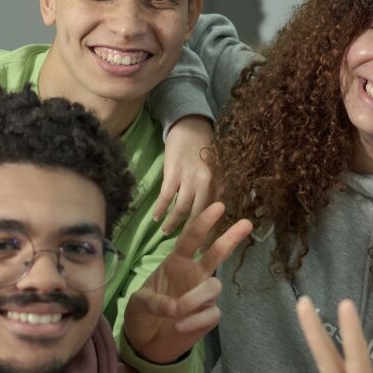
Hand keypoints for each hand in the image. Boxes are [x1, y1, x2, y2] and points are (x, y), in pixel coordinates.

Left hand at [122, 202, 251, 364]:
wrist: (146, 342)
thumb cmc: (142, 314)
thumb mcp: (138, 303)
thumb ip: (153, 301)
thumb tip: (174, 307)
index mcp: (176, 263)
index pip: (191, 239)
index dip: (203, 223)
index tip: (218, 207)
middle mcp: (194, 275)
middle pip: (216, 254)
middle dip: (230, 238)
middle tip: (246, 224)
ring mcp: (203, 296)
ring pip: (213, 287)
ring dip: (194, 299)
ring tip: (175, 313)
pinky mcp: (209, 316)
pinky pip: (211, 313)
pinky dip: (195, 320)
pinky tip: (179, 326)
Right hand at [153, 116, 218, 233]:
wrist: (190, 126)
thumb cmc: (203, 148)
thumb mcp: (214, 169)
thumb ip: (214, 188)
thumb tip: (214, 209)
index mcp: (217, 183)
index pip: (213, 212)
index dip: (209, 229)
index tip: (205, 244)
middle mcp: (206, 183)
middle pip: (198, 214)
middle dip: (191, 232)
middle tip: (184, 246)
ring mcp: (189, 178)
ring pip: (181, 209)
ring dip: (172, 223)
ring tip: (166, 233)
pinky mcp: (173, 173)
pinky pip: (165, 196)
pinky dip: (160, 209)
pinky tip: (155, 218)